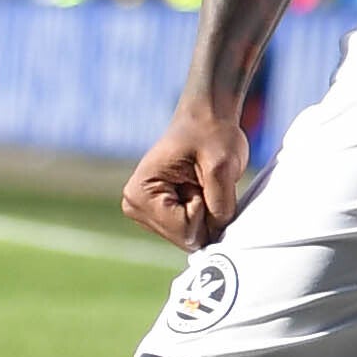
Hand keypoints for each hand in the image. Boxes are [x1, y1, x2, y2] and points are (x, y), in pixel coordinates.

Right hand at [122, 98, 249, 251]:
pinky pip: (189, 231)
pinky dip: (202, 214)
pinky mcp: (158, 214)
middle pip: (185, 238)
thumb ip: (220, 207)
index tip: (202, 180)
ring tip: (200, 183)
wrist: (207, 118)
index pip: (185, 230)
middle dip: (205, 214)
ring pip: (188, 237)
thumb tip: (218, 238)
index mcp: (140, 193)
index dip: (206, 209)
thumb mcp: (222, 166)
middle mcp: (135, 207)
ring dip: (204, 214)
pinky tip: (197, 190)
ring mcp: (144, 213)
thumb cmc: (212, 134)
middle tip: (203, 181)